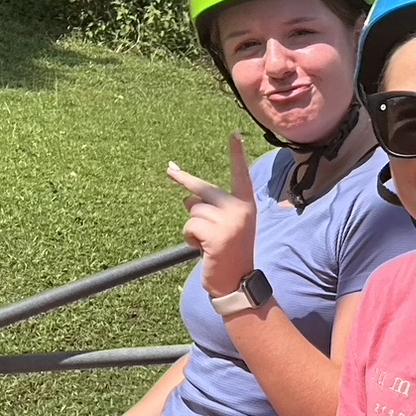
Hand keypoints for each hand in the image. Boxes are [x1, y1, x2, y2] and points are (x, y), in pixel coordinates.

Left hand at [168, 133, 259, 299]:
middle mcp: (240, 210)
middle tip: (169, 169)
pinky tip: (203, 249)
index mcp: (246, 205)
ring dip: (193, 228)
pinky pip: (190, 227)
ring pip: (193, 211)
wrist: (237, 281)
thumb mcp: (226, 227)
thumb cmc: (230, 253)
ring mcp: (229, 222)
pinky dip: (190, 239)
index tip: (235, 134)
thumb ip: (211, 209)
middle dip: (184, 182)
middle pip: (202, 191)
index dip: (237, 154)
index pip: (241, 175)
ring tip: (206, 243)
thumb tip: (185, 197)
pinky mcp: (216, 236)